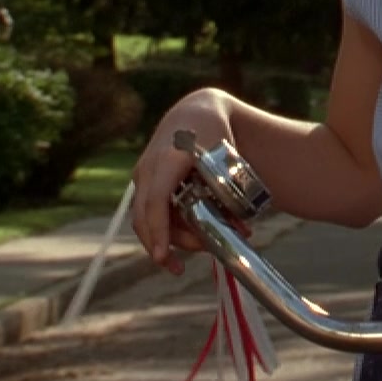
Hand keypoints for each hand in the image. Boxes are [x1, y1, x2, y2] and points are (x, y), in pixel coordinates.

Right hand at [130, 90, 232, 274]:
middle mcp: (148, 169)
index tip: (161, 256)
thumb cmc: (214, 133)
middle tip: (179, 268)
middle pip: (146, 217)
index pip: (157, 202)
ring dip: (168, 239)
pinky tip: (187, 241)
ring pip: (146, 219)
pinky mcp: (145, 184)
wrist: (195, 112)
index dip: (159, 230)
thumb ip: (229, 189)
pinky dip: (165, 229)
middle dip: (162, 245)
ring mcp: (143, 176)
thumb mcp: (224, 156)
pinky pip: (150, 212)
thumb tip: (238, 228)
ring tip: (197, 251)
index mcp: (167, 160)